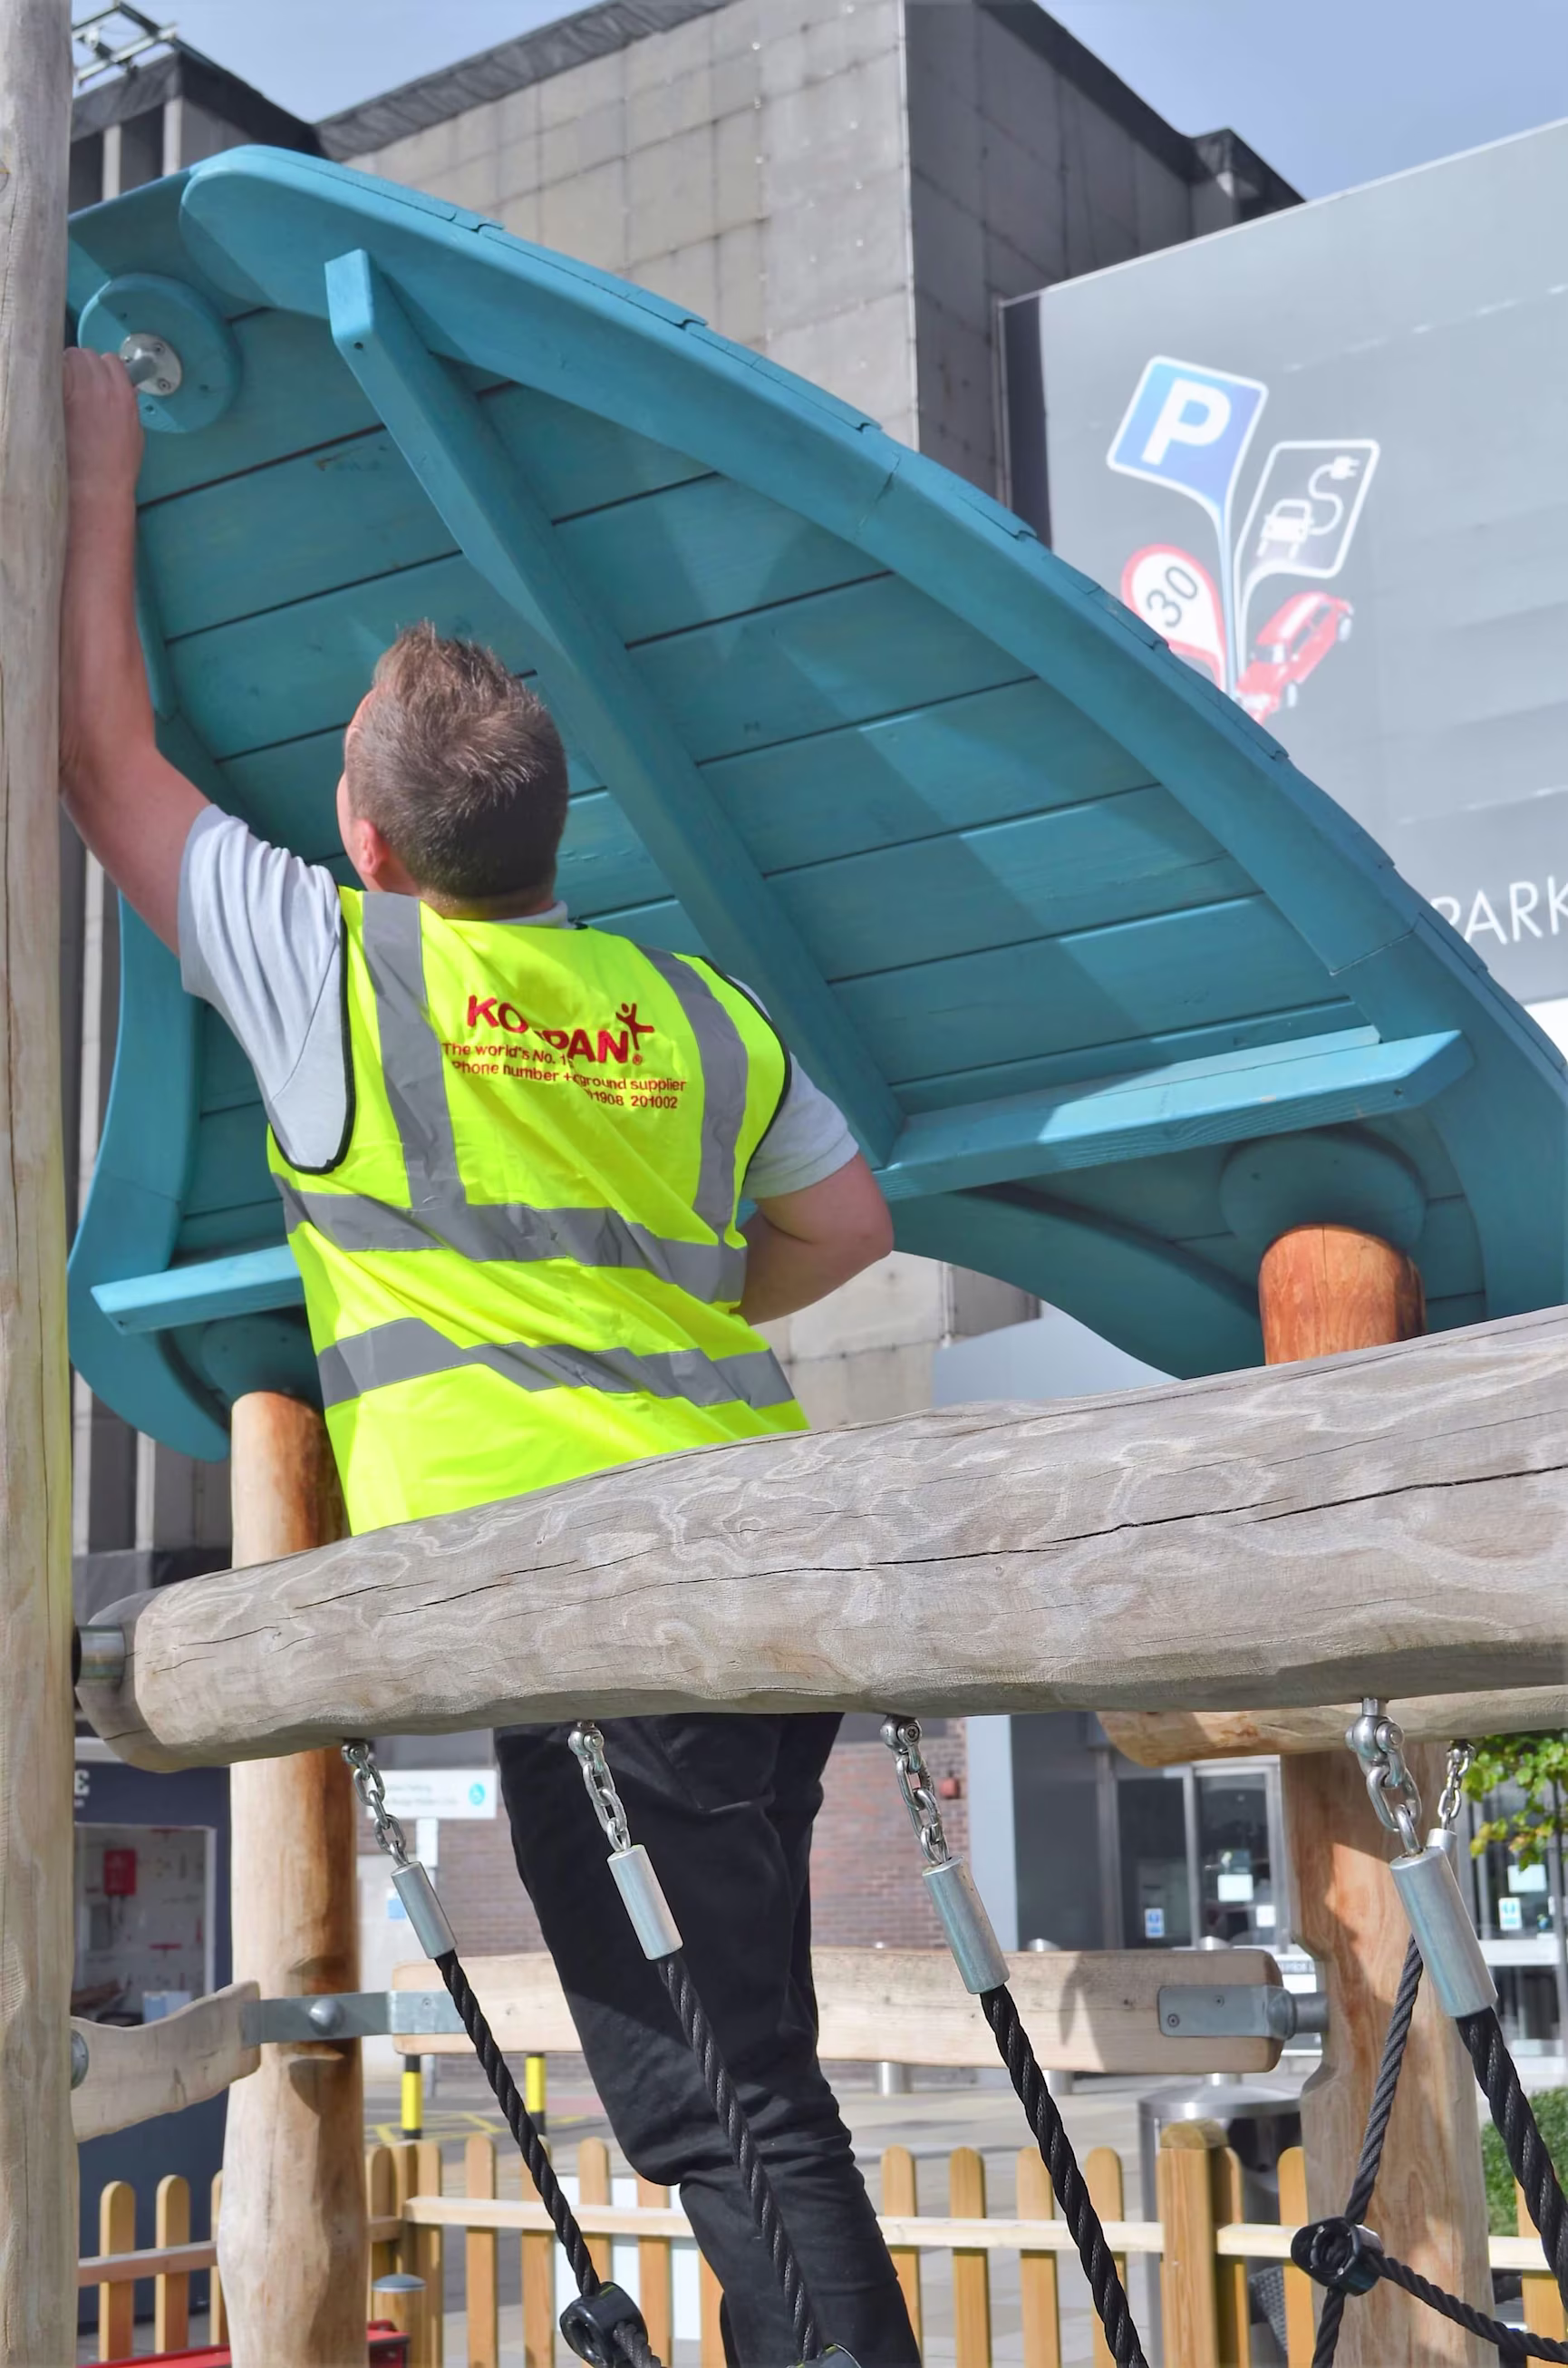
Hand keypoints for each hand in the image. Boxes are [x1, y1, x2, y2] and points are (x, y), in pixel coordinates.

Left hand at [63, 347, 143, 502]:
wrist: (98, 484)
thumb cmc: (117, 466)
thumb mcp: (134, 433)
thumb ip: (129, 406)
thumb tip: (125, 391)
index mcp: (124, 396)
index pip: (111, 361)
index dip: (102, 368)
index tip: (97, 377)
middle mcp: (102, 389)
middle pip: (88, 355)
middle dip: (83, 365)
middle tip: (78, 381)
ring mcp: (79, 393)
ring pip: (70, 358)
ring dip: (68, 367)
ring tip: (66, 385)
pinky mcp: (59, 400)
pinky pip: (55, 372)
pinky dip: (55, 376)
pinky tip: (56, 391)